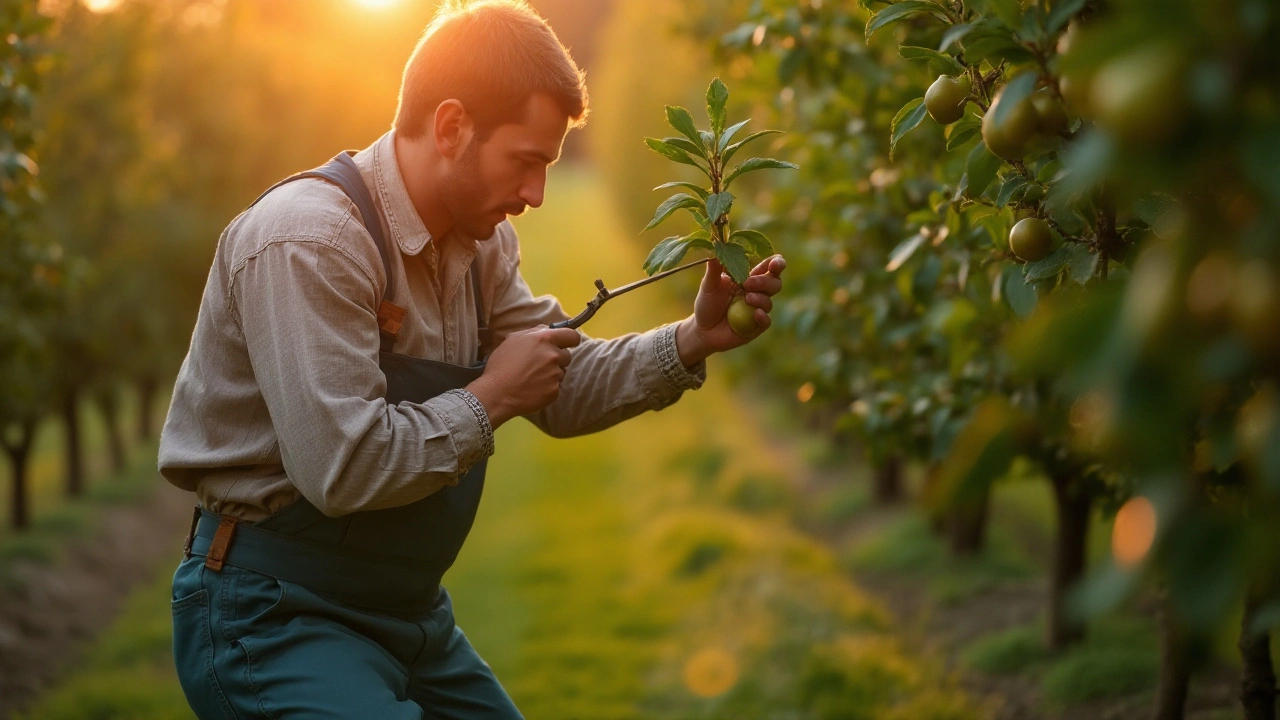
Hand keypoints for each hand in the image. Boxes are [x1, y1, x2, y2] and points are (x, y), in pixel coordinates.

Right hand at [466, 325, 580, 427]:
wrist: (496, 393)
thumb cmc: (501, 364)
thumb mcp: (513, 339)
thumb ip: (534, 332)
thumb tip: (547, 329)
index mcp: (545, 339)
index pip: (572, 336)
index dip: (569, 340)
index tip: (565, 344)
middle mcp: (554, 355)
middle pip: (567, 355)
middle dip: (557, 358)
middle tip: (540, 363)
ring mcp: (556, 375)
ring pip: (561, 371)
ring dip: (552, 373)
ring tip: (533, 377)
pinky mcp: (555, 391)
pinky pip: (556, 386)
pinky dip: (547, 387)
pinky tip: (533, 388)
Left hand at [676, 254, 785, 366]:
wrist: (702, 331)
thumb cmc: (706, 304)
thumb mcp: (708, 285)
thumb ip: (714, 268)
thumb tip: (716, 245)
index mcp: (749, 279)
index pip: (768, 268)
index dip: (776, 263)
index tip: (775, 263)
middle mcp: (757, 293)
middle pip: (775, 283)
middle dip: (765, 281)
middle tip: (747, 284)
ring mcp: (758, 310)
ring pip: (769, 302)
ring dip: (760, 299)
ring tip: (746, 299)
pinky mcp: (756, 327)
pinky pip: (767, 321)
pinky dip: (763, 317)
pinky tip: (756, 314)